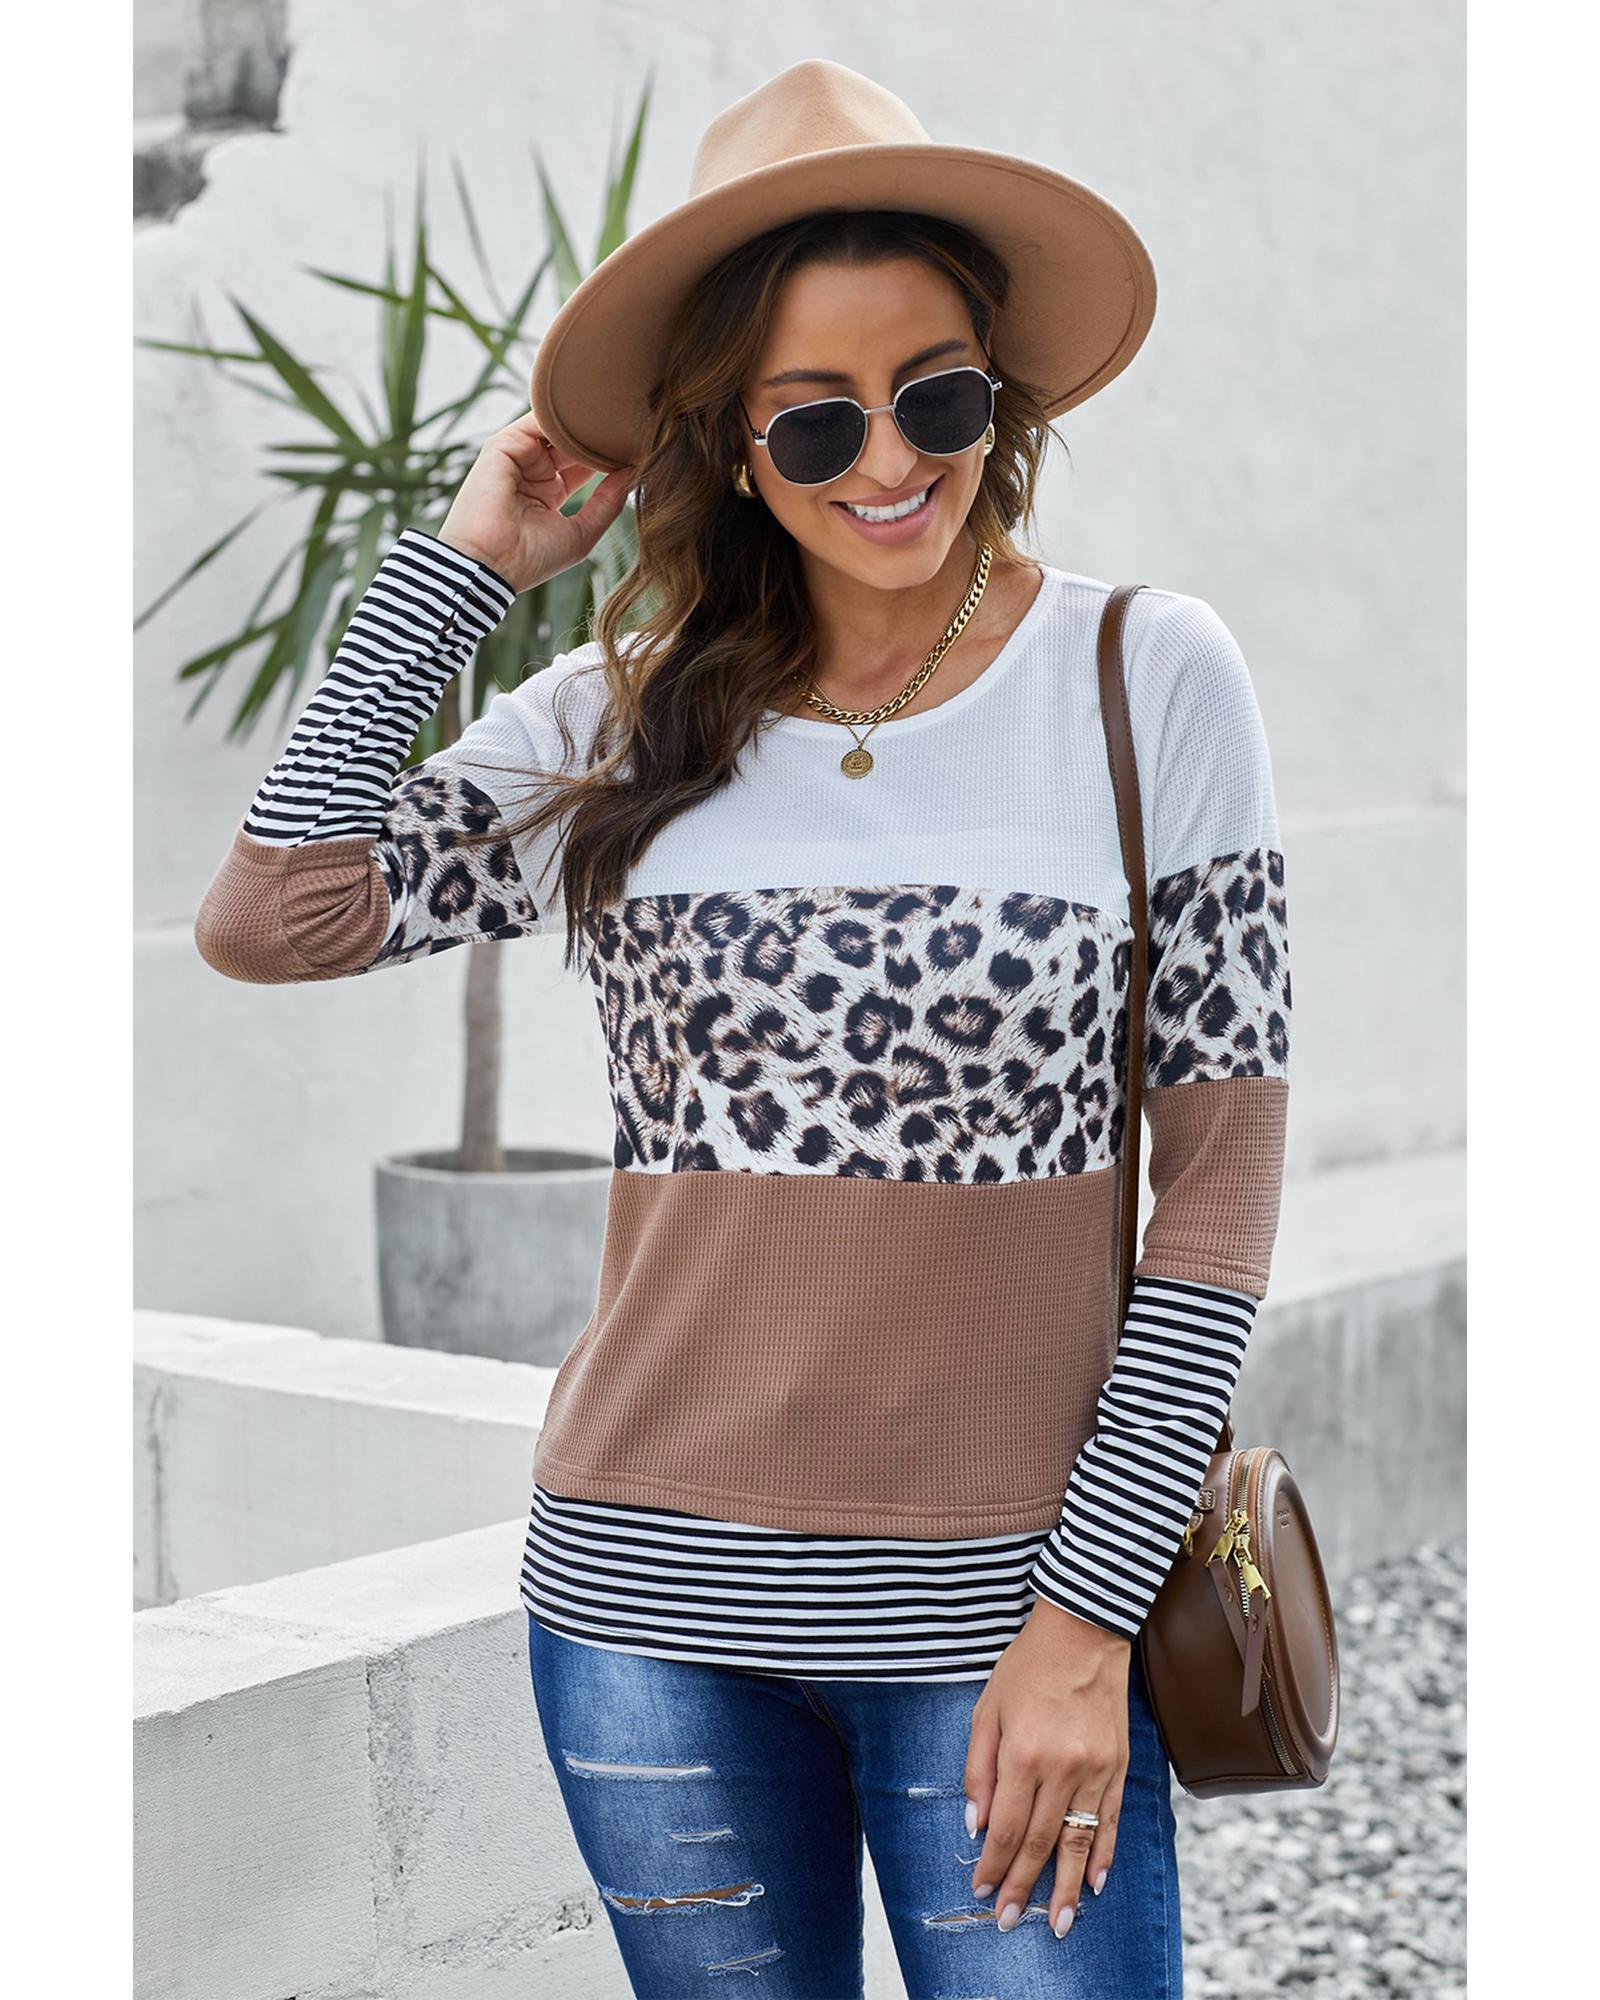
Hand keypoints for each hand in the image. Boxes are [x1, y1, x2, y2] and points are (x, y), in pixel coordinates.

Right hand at [436, 411, 638, 596]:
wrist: (490, 565)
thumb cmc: (531, 559)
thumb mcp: (582, 532)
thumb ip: (608, 503)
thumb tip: (633, 474)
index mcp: (548, 493)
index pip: (583, 464)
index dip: (608, 456)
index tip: (637, 448)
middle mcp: (532, 472)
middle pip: (571, 442)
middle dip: (598, 435)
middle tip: (631, 425)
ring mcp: (516, 457)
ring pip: (555, 428)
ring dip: (583, 423)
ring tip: (615, 419)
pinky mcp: (502, 446)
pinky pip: (536, 421)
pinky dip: (561, 417)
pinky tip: (588, 419)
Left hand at [963, 1597, 1131, 1938]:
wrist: (1083, 1633)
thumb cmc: (1027, 1668)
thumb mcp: (987, 1709)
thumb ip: (978, 1770)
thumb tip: (975, 1825)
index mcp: (1022, 1754)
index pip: (1005, 1828)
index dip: (994, 1866)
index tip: (985, 1892)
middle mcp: (1061, 1768)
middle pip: (1039, 1843)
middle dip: (1024, 1888)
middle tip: (1012, 1924)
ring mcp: (1095, 1770)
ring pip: (1078, 1841)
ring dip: (1066, 1888)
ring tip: (1059, 1924)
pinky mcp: (1118, 1766)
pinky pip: (1110, 1821)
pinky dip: (1103, 1855)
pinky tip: (1095, 1883)